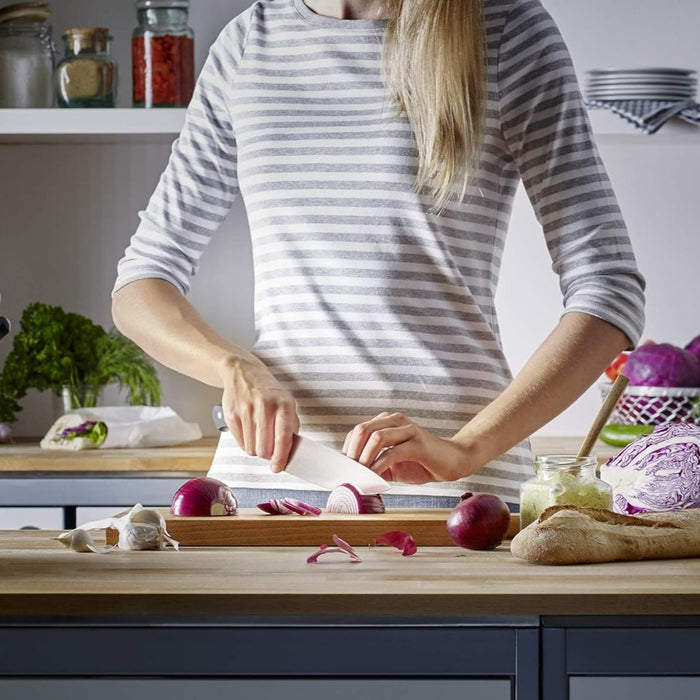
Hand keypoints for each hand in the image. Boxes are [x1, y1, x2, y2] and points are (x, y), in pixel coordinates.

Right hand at [220, 358, 299, 471]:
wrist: (243, 373)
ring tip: (259, 436)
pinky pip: (240, 443)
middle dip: (267, 454)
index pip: (283, 437)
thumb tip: (289, 453)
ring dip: (256, 449)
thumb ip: (290, 427)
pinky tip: (249, 430)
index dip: (280, 457)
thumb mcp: (286, 403)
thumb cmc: (268, 391)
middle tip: (268, 448)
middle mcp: (265, 406)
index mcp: (283, 405)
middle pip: (264, 448)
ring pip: (251, 449)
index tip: (278, 467)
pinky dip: (246, 442)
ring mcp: (246, 410)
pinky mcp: (232, 415)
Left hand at [342, 412, 473, 483]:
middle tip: (349, 472)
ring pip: (376, 437)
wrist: (453, 462)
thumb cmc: (422, 463)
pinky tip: (376, 476)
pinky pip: (392, 452)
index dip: (347, 450)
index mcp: (387, 422)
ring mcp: (408, 430)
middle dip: (352, 452)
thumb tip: (354, 477)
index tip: (343, 469)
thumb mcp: (393, 466)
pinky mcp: (419, 443)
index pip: (357, 431)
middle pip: (362, 430)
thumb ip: (375, 467)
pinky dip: (379, 465)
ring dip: (364, 458)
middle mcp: (396, 421)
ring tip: (361, 475)